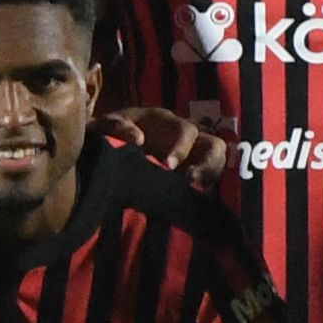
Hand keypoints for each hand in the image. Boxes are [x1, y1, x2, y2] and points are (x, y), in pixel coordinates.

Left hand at [109, 104, 230, 183]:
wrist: (105, 145)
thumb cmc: (108, 133)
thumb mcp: (106, 125)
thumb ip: (117, 127)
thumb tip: (138, 139)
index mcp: (165, 121)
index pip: (186, 131)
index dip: (181, 148)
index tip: (169, 167)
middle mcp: (184, 135)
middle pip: (213, 146)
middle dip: (206, 165)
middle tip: (189, 182)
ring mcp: (192, 154)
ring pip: (217, 162)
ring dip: (211, 177)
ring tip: (197, 194)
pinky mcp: (191, 172)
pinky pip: (210, 180)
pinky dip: (207, 190)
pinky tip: (194, 202)